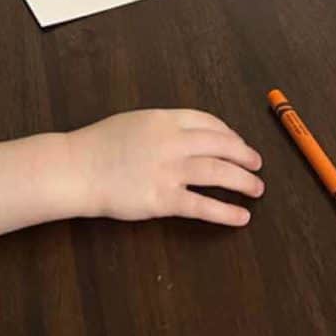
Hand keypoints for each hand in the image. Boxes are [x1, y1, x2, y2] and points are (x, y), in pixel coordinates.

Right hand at [65, 109, 263, 226]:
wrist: (78, 167)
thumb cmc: (101, 144)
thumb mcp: (136, 121)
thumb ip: (163, 126)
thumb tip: (191, 136)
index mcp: (165, 119)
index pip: (208, 122)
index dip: (229, 133)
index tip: (237, 143)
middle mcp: (172, 141)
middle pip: (221, 145)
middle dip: (244, 155)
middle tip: (256, 164)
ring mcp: (169, 170)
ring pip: (218, 173)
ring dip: (243, 181)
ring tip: (257, 189)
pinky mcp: (163, 199)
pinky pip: (203, 205)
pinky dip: (226, 212)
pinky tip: (241, 216)